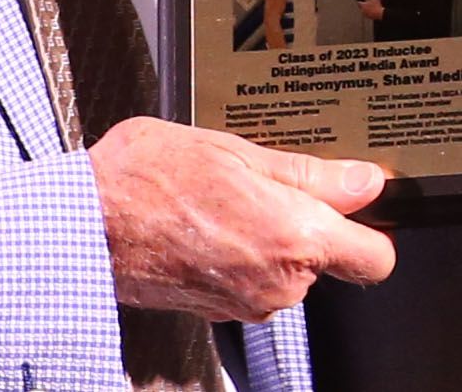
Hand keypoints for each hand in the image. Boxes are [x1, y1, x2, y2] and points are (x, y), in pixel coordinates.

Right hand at [89, 116, 394, 322]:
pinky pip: (252, 280)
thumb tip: (364, 181)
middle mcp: (279, 283)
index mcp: (294, 238)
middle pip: (324, 258)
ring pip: (286, 268)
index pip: (375, 259)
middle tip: (262, 180)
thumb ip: (310, 174)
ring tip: (224, 195)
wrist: (86, 224)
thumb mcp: (238, 151)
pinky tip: (206, 221)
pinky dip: (239, 253)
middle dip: (303, 221)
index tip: (357, 203)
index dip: (373, 229)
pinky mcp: (219, 310)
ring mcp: (247, 302)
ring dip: (266, 235)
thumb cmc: (149, 179)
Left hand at [356, 0, 384, 21]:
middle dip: (362, 5)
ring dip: (365, 8)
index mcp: (363, 5)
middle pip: (360, 7)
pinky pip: (366, 13)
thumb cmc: (376, 6)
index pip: (358, 2)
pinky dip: (368, 12)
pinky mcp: (367, 17)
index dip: (359, 0)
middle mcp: (362, 10)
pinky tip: (371, 10)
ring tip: (370, 6)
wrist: (380, 14)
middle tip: (366, 3)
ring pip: (363, 10)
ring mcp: (364, 14)